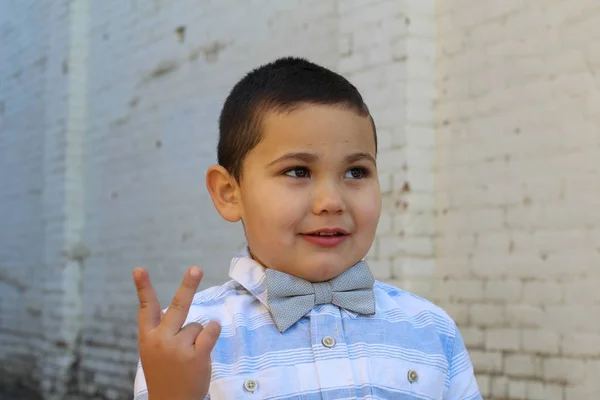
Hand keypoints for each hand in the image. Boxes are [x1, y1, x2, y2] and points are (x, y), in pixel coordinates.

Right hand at [133, 266, 220, 399]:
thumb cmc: (165, 373)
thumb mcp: (153, 351)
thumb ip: (161, 330)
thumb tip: (178, 304)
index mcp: (147, 337)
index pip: (146, 308)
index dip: (143, 287)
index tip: (138, 269)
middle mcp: (161, 339)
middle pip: (178, 305)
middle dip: (188, 285)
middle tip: (196, 268)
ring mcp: (179, 347)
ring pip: (197, 324)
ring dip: (197, 336)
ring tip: (188, 355)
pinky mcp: (196, 355)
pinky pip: (210, 331)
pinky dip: (213, 331)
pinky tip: (206, 341)